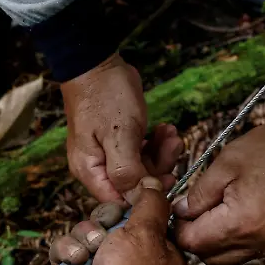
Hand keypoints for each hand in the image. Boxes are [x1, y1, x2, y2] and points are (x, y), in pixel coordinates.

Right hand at [47, 177, 185, 264]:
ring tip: (89, 254)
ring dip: (84, 237)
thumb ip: (151, 203)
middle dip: (104, 223)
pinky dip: (68, 252)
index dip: (133, 210)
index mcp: (160, 254)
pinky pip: (67, 249)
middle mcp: (132, 262)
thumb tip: (153, 183)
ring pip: (86, 232)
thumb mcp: (148, 232)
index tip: (128, 209)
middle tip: (107, 235)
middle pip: (112, 221)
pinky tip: (74, 262)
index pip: (146, 218)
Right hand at [63, 54, 182, 202]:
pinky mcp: (121, 143)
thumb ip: (128, 172)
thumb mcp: (120, 136)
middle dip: (158, 169)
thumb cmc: (104, 97)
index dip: (143, 198)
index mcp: (91, 171)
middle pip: (133, 186)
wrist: (97, 62)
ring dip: (162, 154)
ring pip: (142, 169)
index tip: (165, 182)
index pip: (118, 202)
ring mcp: (109, 155)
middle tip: (174, 148)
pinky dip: (156, 144)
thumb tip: (140, 200)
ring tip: (171, 134)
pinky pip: (142, 153)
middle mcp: (97, 168)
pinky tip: (165, 130)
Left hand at [173, 104, 264, 264]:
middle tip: (199, 209)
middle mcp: (258, 244)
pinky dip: (239, 240)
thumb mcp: (227, 162)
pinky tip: (243, 214)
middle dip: (196, 237)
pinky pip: (252, 252)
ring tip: (221, 211)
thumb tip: (180, 212)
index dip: (180, 226)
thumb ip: (198, 193)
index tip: (183, 207)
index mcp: (239, 224)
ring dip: (217, 242)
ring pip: (230, 259)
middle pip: (208, 258)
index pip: (191, 243)